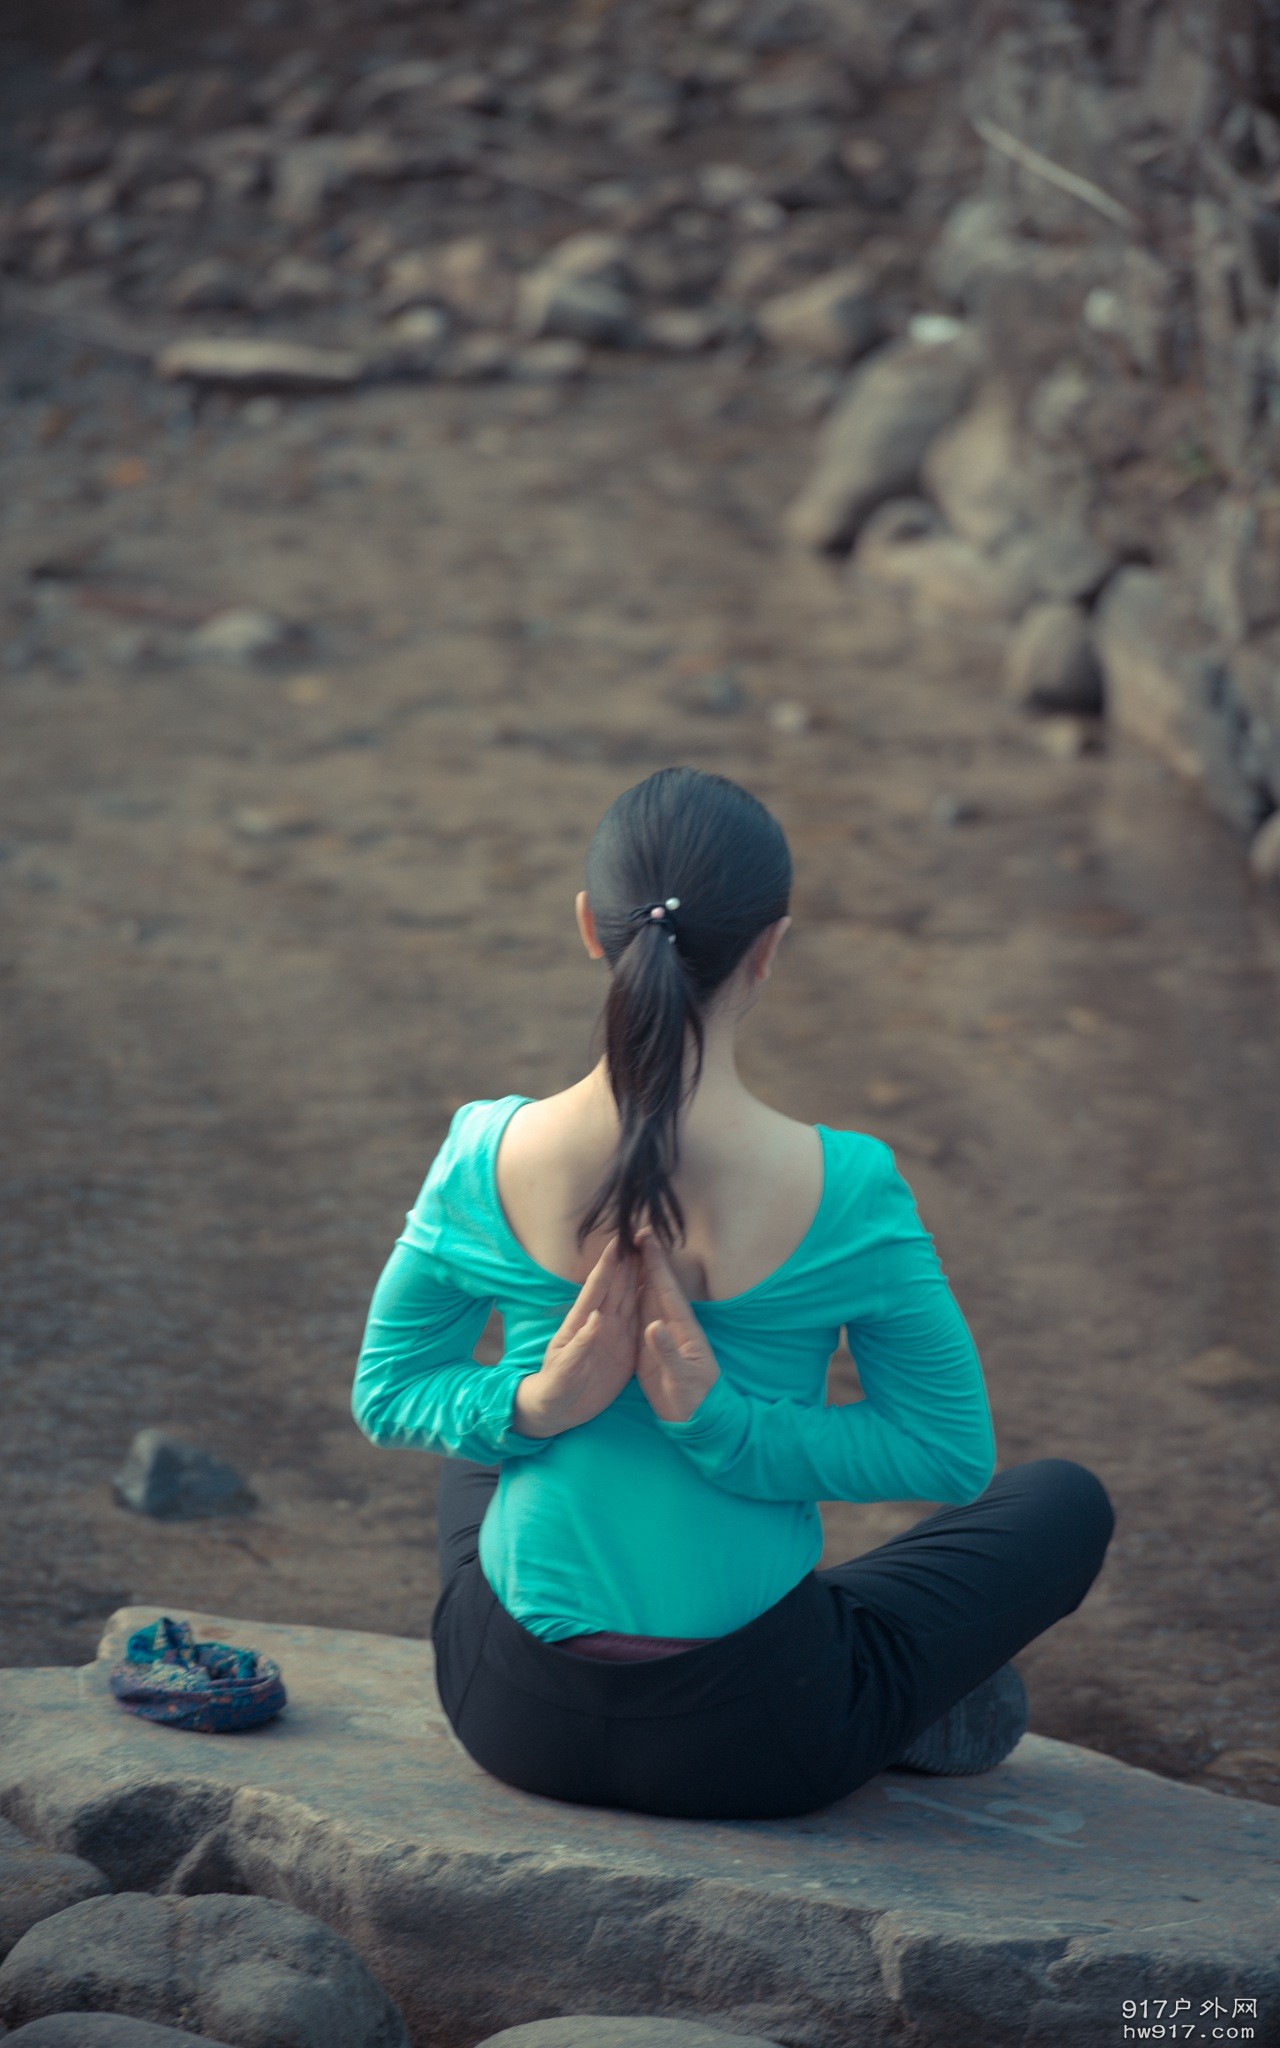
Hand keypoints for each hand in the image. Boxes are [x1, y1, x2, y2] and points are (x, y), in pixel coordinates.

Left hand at [512, 1235, 640, 1437]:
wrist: (559, 1410)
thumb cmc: (554, 1388)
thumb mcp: (564, 1370)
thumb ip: (579, 1345)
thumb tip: (596, 1318)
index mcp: (581, 1323)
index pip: (597, 1288)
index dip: (608, 1265)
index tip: (619, 1241)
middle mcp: (599, 1323)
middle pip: (617, 1286)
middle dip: (629, 1261)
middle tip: (642, 1236)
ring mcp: (612, 1335)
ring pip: (630, 1299)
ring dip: (640, 1277)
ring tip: (653, 1254)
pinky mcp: (624, 1350)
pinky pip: (638, 1323)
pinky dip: (648, 1306)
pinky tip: (658, 1291)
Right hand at [635, 1226, 720, 1423]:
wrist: (699, 1422)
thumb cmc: (696, 1401)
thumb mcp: (682, 1379)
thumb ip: (667, 1352)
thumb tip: (653, 1325)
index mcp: (682, 1329)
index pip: (667, 1289)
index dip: (656, 1263)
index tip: (645, 1238)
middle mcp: (671, 1326)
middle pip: (656, 1286)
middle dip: (645, 1259)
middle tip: (632, 1232)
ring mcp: (660, 1336)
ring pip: (646, 1298)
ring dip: (636, 1274)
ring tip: (625, 1251)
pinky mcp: (648, 1349)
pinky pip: (638, 1317)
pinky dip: (630, 1299)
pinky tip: (621, 1288)